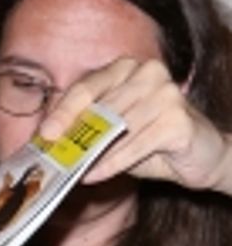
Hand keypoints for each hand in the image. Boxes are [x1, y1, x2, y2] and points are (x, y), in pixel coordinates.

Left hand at [38, 57, 231, 193]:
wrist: (201, 155)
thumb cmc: (151, 141)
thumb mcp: (115, 132)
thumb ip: (89, 129)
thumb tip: (50, 142)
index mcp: (127, 69)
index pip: (87, 86)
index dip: (63, 111)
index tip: (44, 133)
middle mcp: (148, 73)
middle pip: (100, 108)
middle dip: (74, 138)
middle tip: (54, 159)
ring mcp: (166, 94)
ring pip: (116, 129)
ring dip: (91, 155)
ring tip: (73, 172)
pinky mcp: (178, 120)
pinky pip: (134, 145)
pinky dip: (112, 164)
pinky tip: (94, 176)